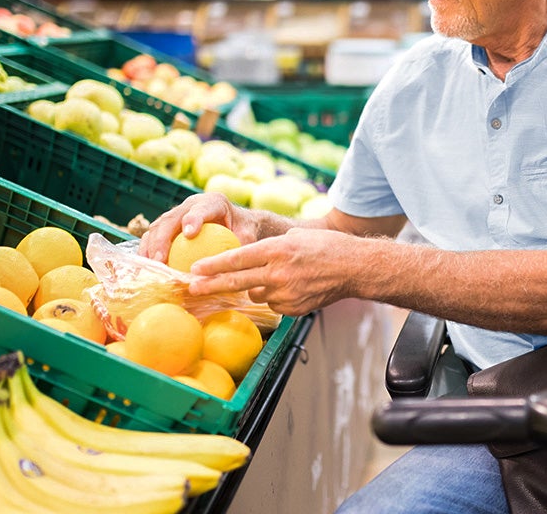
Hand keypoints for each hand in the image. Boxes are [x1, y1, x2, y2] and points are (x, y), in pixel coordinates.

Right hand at [138, 192, 260, 261]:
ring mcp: (178, 214)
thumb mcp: (247, 237)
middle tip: (160, 260)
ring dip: (150, 246)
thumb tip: (228, 267)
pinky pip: (154, 236)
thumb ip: (240, 247)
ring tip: (151, 266)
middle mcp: (192, 204)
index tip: (189, 234)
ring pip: (158, 226)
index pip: (202, 209)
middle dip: (163, 238)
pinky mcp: (169, 226)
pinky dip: (147, 250)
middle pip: (172, 218)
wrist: (237, 224)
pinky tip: (146, 267)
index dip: (193, 219)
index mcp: (214, 202)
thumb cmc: (243, 231)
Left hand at [188, 228, 358, 315]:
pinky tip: (293, 287)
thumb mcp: (295, 237)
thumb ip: (270, 248)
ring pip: (256, 293)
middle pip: (237, 282)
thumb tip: (249, 260)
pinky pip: (273, 303)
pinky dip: (276, 296)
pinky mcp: (293, 309)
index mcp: (277, 250)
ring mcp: (286, 293)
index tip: (195, 269)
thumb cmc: (327, 246)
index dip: (214, 265)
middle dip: (211, 285)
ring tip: (279, 277)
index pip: (238, 258)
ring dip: (257, 287)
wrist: (354, 268)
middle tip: (192, 289)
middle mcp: (279, 273)